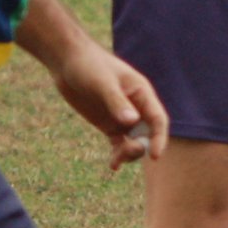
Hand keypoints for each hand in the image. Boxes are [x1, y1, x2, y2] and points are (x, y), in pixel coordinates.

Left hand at [50, 44, 169, 170]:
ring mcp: (121, 116)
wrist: (67, 61)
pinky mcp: (107, 123)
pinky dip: (117, 155)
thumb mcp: (102, 82)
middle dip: (142, 147)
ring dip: (129, 153)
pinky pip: (118, 143)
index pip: (158, 119)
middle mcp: (135, 107)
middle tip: (126, 153)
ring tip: (116, 161)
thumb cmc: (88, 64)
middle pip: (148, 133)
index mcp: (141, 93)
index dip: (159, 138)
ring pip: (133, 141)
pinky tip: (113, 166)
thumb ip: (116, 101)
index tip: (155, 156)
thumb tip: (132, 121)